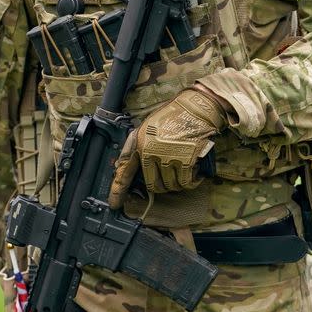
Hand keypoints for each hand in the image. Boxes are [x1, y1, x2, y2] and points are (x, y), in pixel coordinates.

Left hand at [109, 87, 225, 208]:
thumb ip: (138, 147)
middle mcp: (151, 152)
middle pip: (153, 185)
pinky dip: (191, 181)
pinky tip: (194, 173)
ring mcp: (168, 157)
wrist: (196, 107)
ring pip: (171, 186)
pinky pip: (186, 182)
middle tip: (171, 176)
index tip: (115, 204)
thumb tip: (126, 167)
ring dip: (178, 183)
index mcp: (139, 143)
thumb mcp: (148, 128)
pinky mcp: (185, 160)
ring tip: (184, 169)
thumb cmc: (173, 116)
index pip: (125, 172)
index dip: (118, 191)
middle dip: (163, 185)